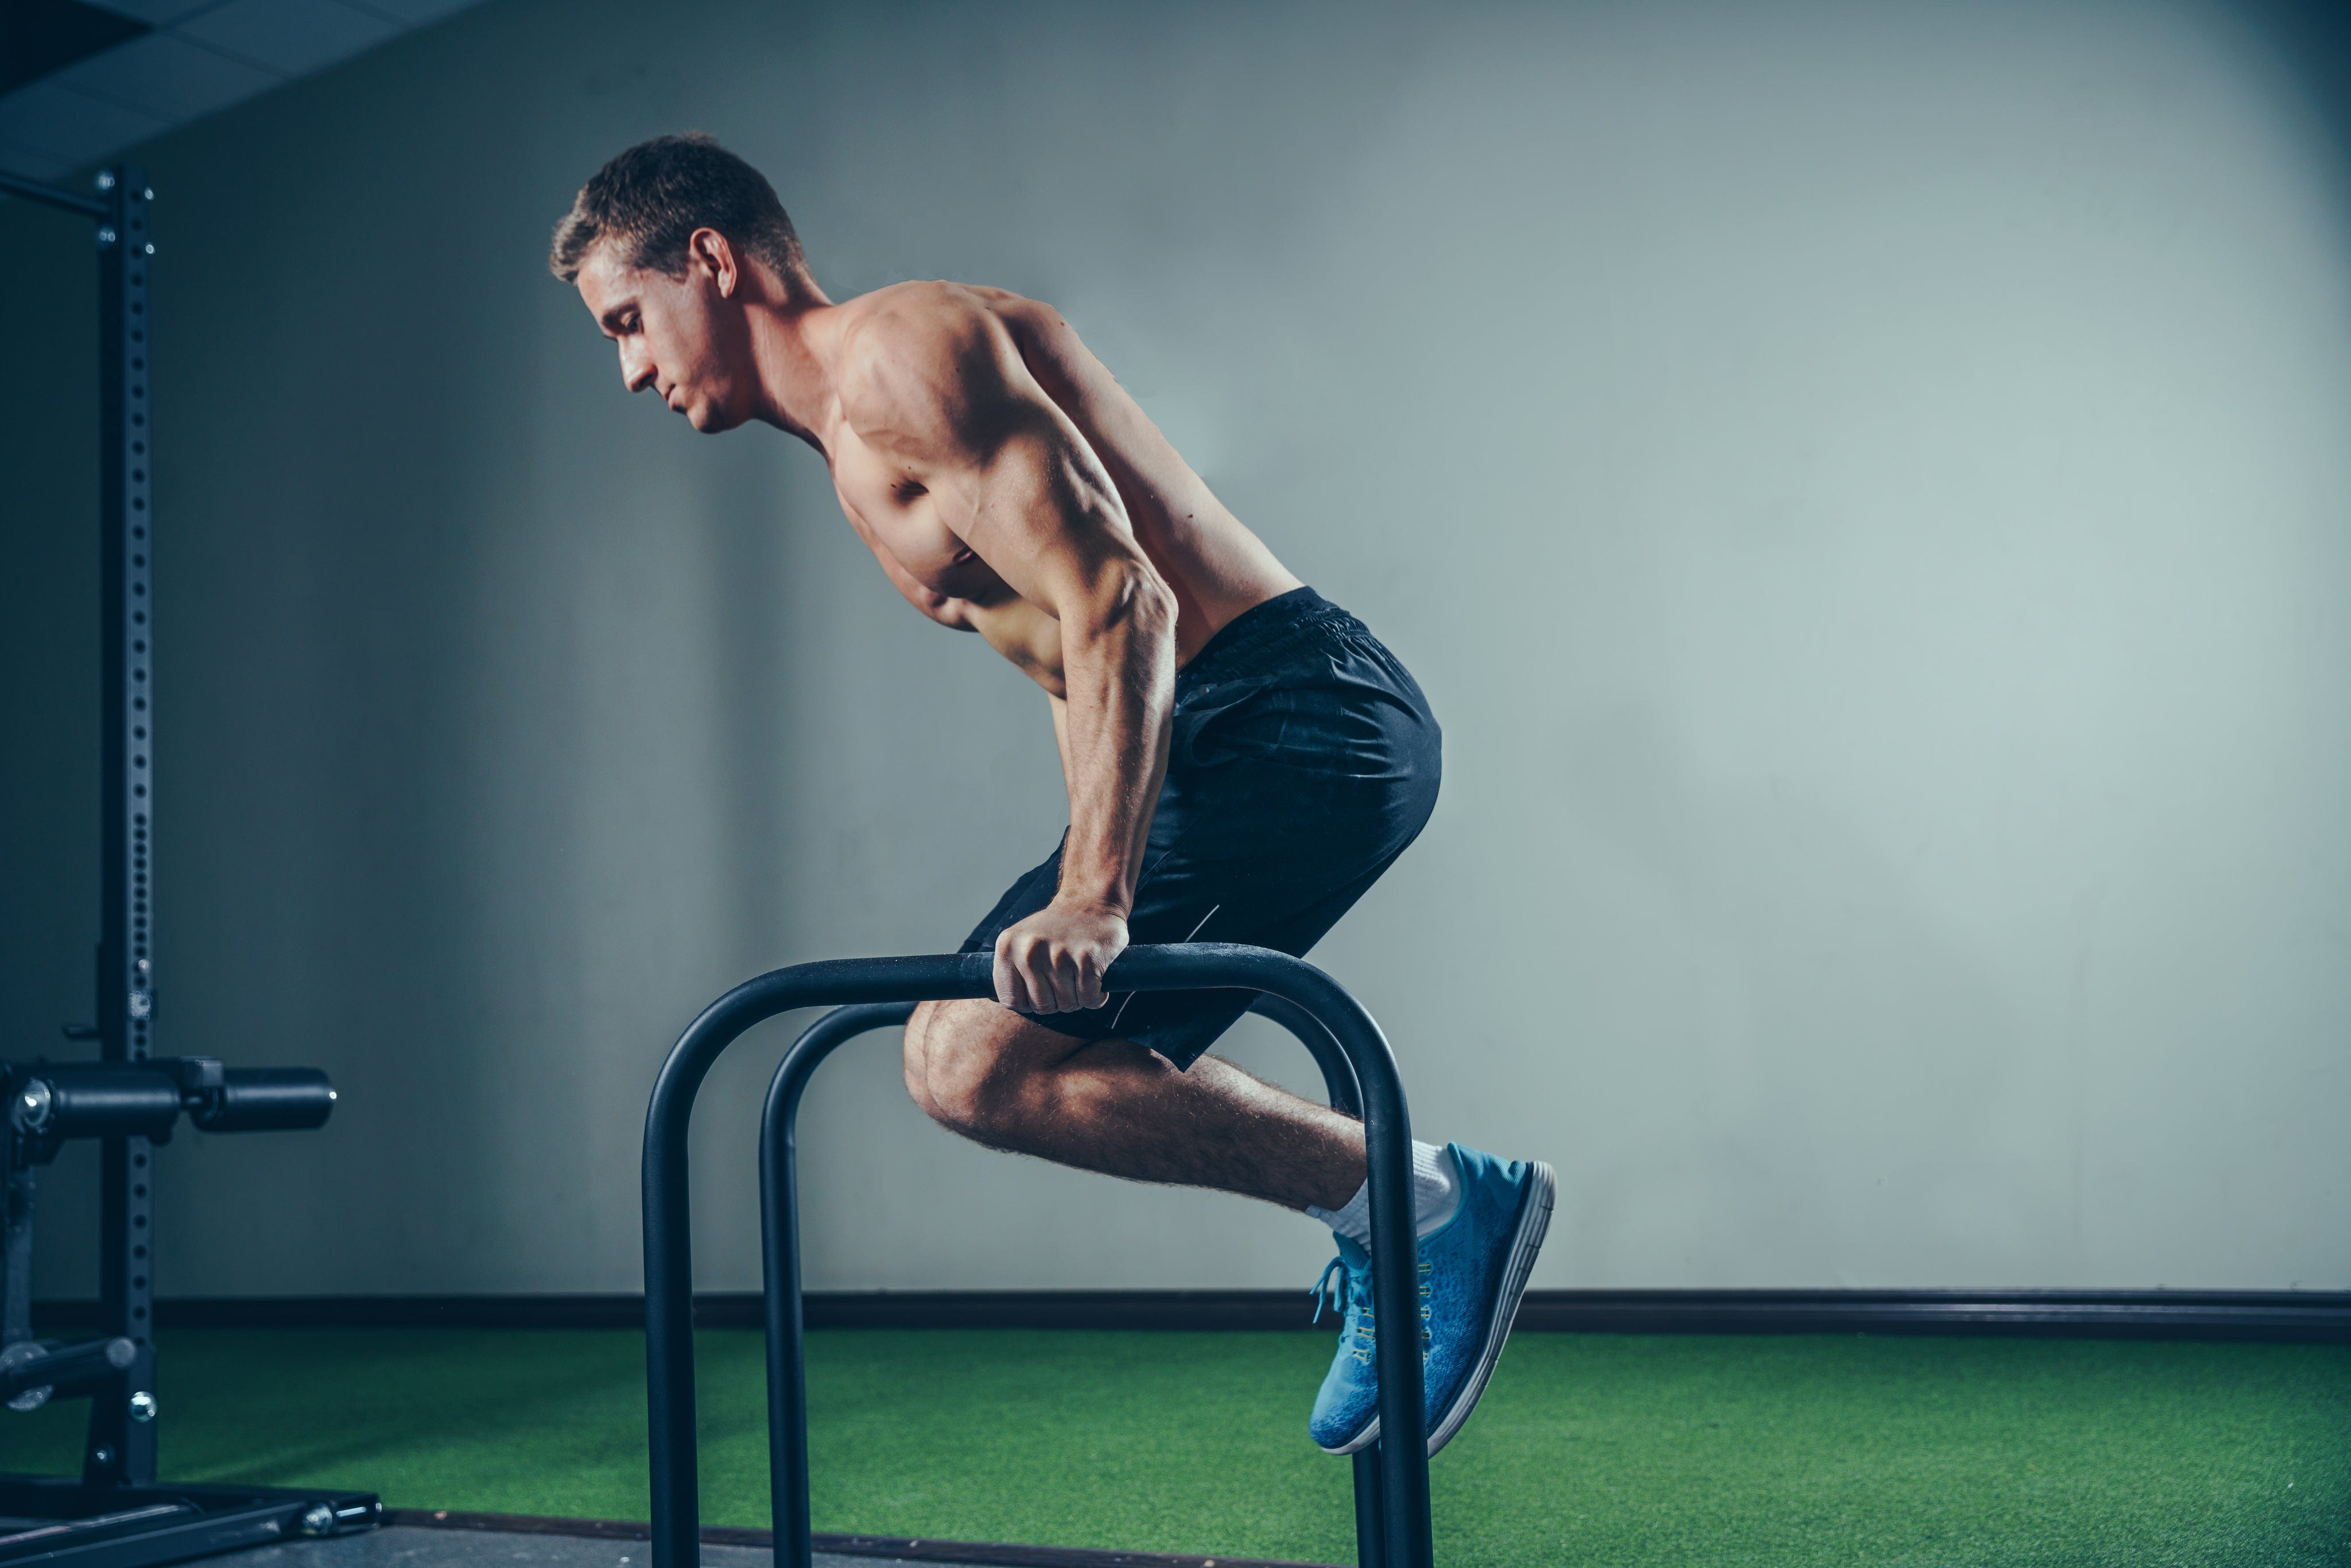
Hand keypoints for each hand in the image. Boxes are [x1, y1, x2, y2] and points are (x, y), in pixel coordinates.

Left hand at [994, 897, 1129, 1013]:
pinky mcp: (1087, 959)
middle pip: (1042, 1006)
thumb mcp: (1020, 940)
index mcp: (1007, 947)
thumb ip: (1008, 968)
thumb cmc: (1055, 928)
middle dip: (1057, 1002)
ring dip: (1077, 999)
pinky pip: (1089, 999)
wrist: (1092, 901)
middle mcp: (1029, 951)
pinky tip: (1096, 981)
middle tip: (1065, 982)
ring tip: (1079, 977)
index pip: (1011, 1000)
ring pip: (1067, 1005)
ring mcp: (1058, 955)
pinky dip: (1096, 997)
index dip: (1028, 1003)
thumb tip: (994, 999)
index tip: (1040, 992)